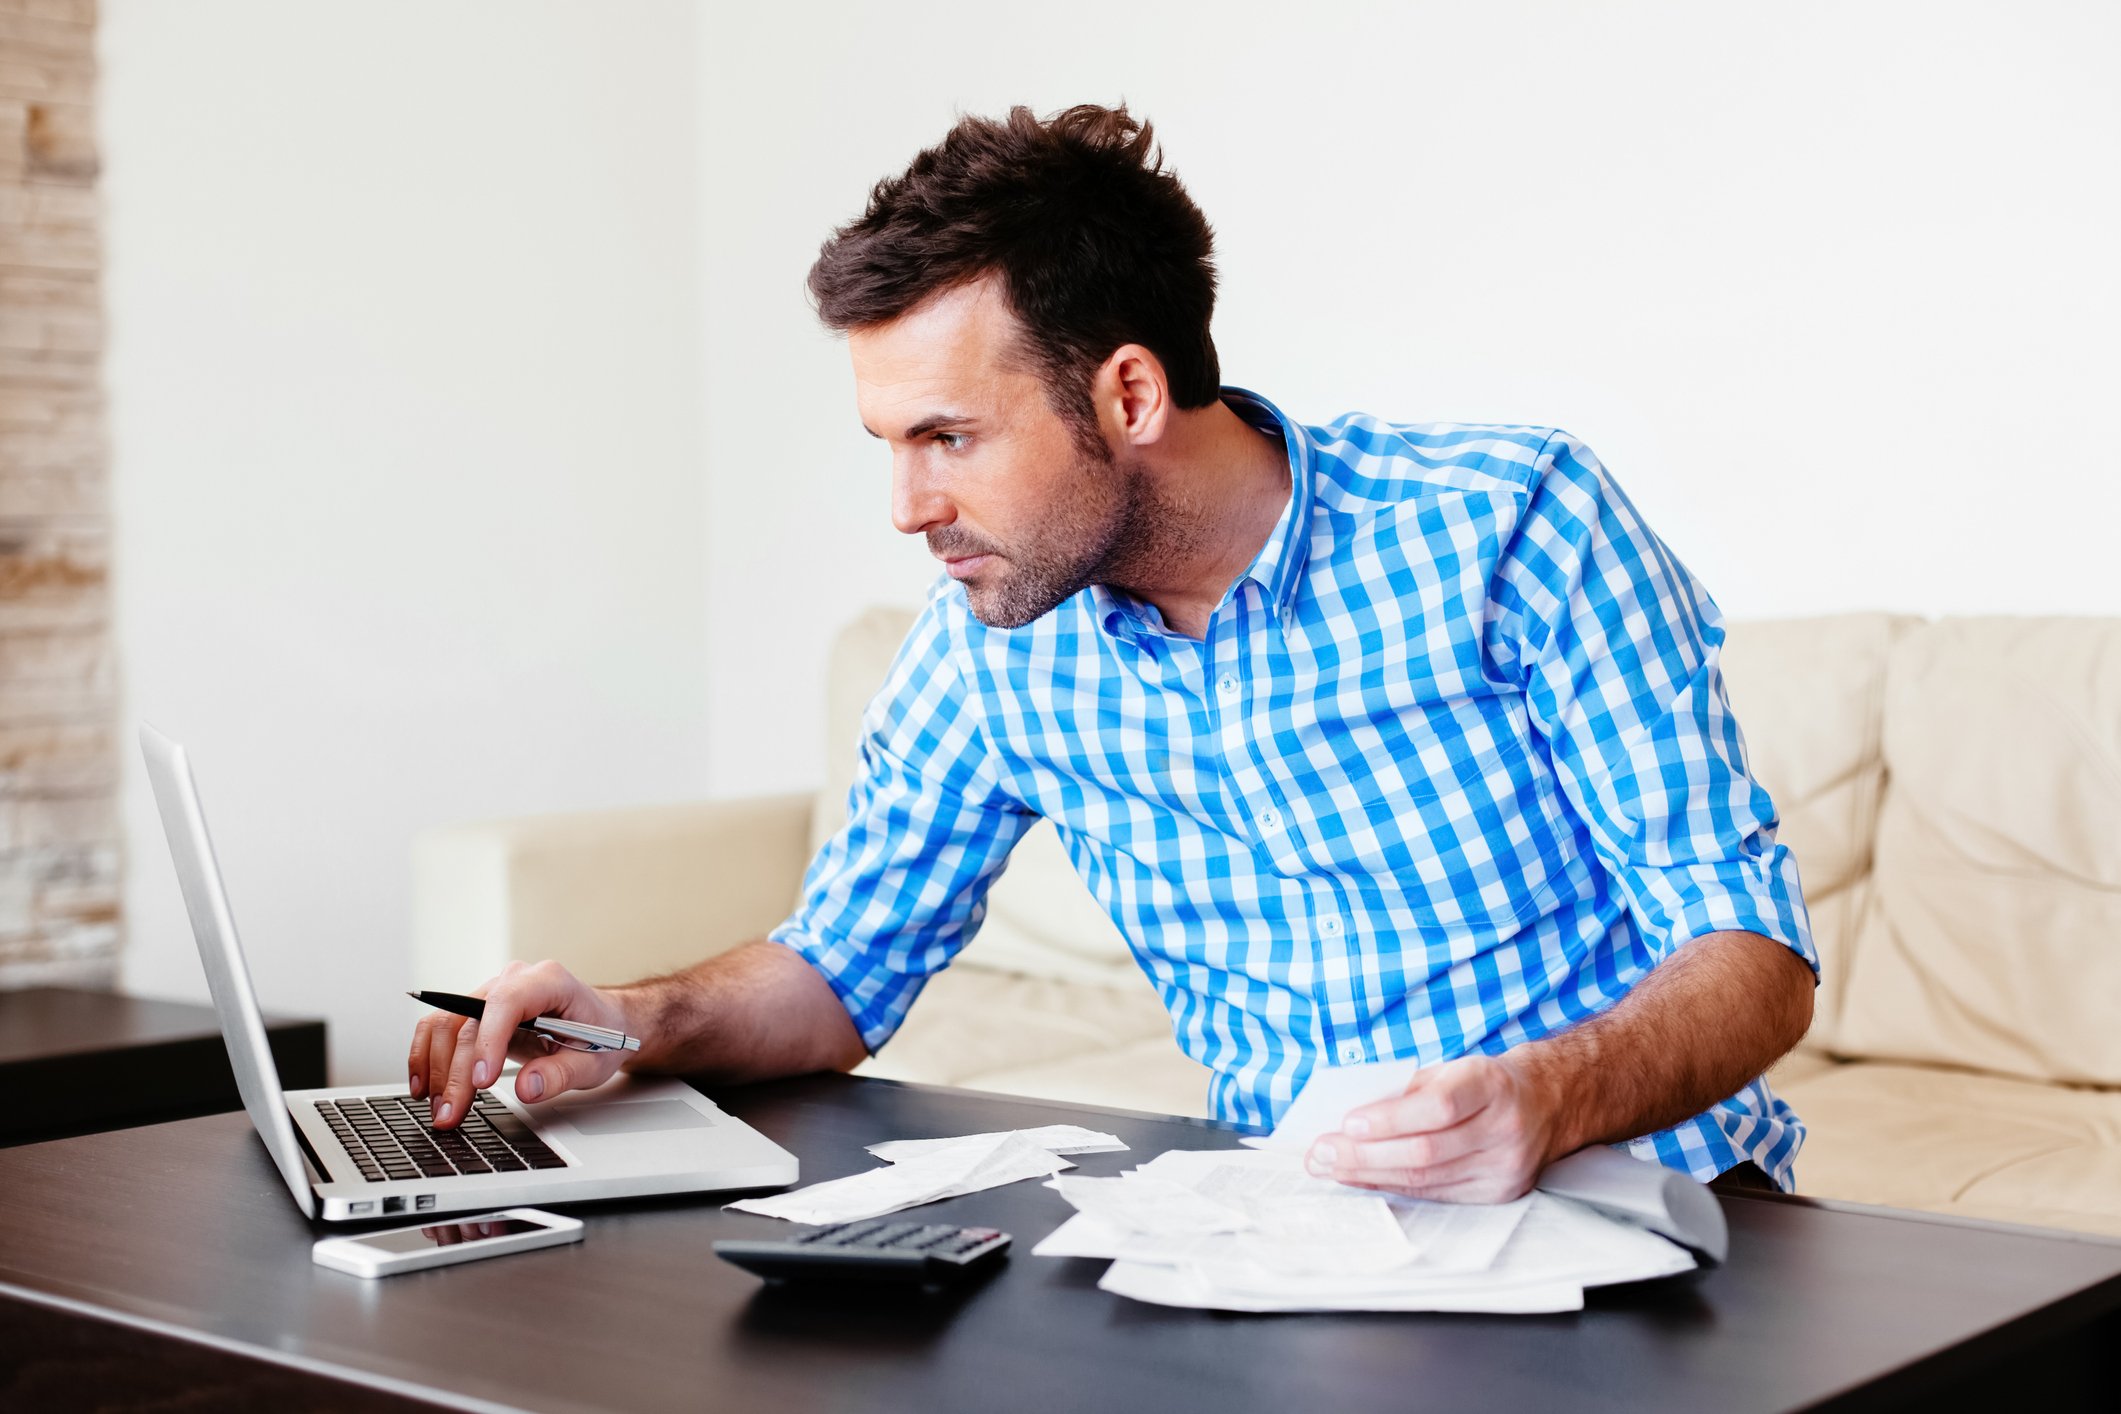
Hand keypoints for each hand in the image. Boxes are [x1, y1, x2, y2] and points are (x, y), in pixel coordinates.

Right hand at [408, 959, 633, 1127]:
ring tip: (439, 1110)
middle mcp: (514, 981)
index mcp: (548, 981)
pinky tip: (424, 1087)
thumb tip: (527, 1088)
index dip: (489, 1041)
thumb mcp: (594, 1061)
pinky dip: (427, 1056)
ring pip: (447, 1024)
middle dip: (456, 1071)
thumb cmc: (602, 1036)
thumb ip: (562, 1074)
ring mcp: (491, 994)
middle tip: (451, 1114)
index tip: (482, 1081)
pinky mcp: (478, 1013)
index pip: (507, 1003)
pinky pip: (441, 1028)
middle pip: (471, 1021)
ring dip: (435, 1068)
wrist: (604, 1023)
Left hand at [1305, 1052, 1567, 1203]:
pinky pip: (1436, 1195)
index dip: (1390, 1118)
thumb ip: (1406, 1091)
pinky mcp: (1499, 1193)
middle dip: (1365, 1155)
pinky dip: (1394, 1186)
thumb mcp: (1451, 1070)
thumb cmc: (1484, 1082)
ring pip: (1427, 1179)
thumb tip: (1348, 1118)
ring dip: (1370, 1175)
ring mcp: (1505, 1167)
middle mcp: (1504, 1129)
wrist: (1547, 1103)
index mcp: (1491, 1085)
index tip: (1347, 1122)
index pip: (1439, 1107)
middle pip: (1426, 1151)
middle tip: (1321, 1153)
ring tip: (1331, 1168)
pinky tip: (1363, 1179)